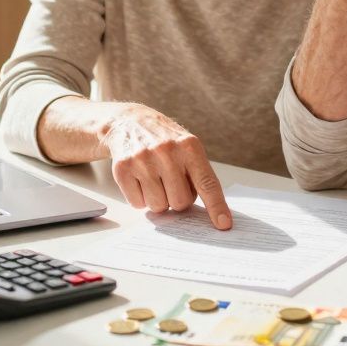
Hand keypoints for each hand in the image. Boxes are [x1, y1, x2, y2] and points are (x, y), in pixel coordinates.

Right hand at [99, 104, 232, 229]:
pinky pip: (137, 204)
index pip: (207, 183)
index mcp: (189, 147)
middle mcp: (167, 151)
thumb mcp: (187, 147)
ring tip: (154, 179)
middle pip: (180, 202)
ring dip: (158, 199)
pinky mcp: (123, 169)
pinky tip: (140, 180)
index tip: (223, 224)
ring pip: (158, 206)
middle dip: (177, 199)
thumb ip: (199, 175)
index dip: (216, 206)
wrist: (129, 122)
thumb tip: (211, 212)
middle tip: (171, 183)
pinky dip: (140, 198)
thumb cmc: (164, 140)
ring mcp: (143, 160)